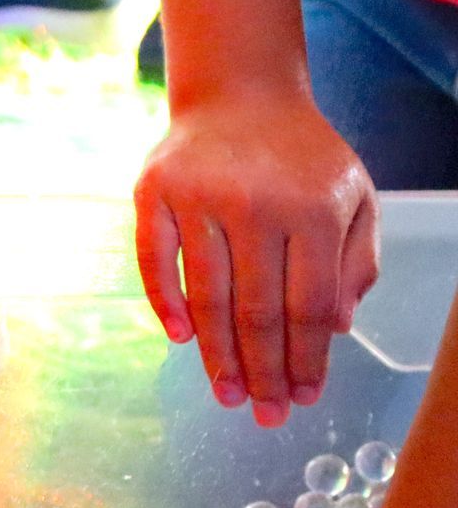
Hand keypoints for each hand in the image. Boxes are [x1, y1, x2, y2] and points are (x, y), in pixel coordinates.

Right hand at [134, 97, 377, 427]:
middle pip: (257, 310)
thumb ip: (356, 260)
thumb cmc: (302, 157)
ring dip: (214, 353)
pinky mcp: (152, 192)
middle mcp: (255, 203)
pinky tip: (179, 338)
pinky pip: (154, 261)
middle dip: (262, 371)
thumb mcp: (354, 196)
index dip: (306, 359)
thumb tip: (335, 330)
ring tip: (225, 393)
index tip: (302, 398)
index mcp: (313, 208)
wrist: (239, 93)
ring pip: (206, 295)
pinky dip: (164, 303)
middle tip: (262, 414)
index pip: (309, 305)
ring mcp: (198, 197)